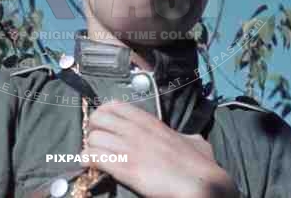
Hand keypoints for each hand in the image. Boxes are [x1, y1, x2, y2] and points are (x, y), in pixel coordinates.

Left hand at [80, 100, 239, 197]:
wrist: (201, 184)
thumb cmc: (199, 164)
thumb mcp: (193, 141)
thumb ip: (184, 136)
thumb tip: (189, 139)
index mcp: (148, 122)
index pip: (113, 105)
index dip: (103, 115)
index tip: (105, 126)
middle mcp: (135, 131)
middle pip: (97, 119)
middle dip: (93, 130)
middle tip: (97, 141)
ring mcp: (129, 149)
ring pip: (93, 139)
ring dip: (91, 148)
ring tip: (95, 156)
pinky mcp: (125, 169)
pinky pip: (95, 158)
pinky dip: (89, 162)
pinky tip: (93, 166)